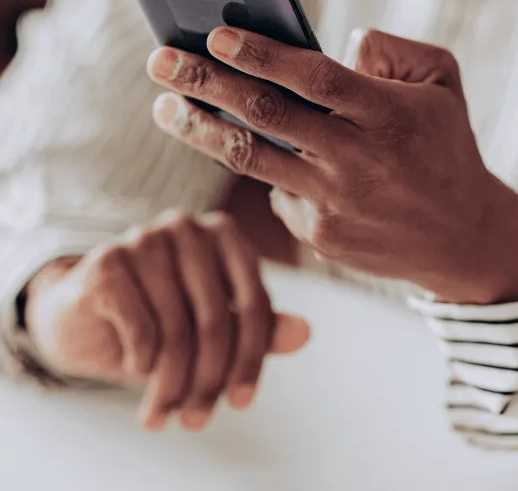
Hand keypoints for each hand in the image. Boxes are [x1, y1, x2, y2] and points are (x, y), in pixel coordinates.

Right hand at [25, 212, 309, 430]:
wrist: (80, 313)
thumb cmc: (157, 317)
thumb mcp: (210, 325)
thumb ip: (258, 328)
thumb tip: (305, 334)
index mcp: (223, 233)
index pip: (254, 302)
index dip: (250, 359)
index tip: (240, 403)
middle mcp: (187, 226)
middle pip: (217, 320)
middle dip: (208, 381)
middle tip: (196, 422)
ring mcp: (146, 238)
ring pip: (178, 331)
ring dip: (172, 385)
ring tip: (162, 415)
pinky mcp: (109, 262)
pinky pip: (142, 329)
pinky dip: (141, 362)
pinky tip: (135, 370)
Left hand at [147, 29, 517, 305]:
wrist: (463, 236)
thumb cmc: (446, 144)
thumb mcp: (443, 81)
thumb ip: (394, 50)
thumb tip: (342, 42)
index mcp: (386, 112)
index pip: (312, 77)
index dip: (262, 55)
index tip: (216, 34)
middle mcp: (355, 157)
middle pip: (266, 115)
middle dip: (205, 84)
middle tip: (160, 61)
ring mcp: (333, 201)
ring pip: (252, 158)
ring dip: (200, 130)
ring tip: (165, 106)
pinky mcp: (318, 235)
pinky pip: (277, 190)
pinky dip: (261, 165)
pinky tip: (251, 150)